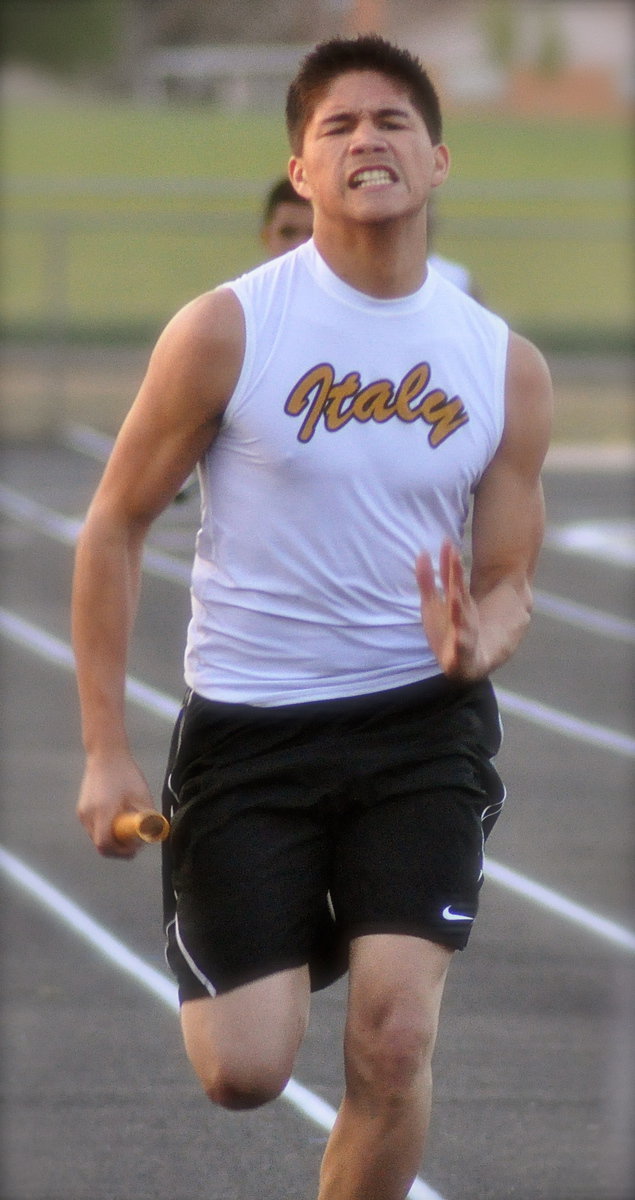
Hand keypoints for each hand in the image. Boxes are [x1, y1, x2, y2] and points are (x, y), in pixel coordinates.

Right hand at [77, 752, 154, 858]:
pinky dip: (105, 830)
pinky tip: (116, 819)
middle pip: (100, 845)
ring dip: (111, 839)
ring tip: (126, 828)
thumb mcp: (142, 796)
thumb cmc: (126, 774)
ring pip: (96, 837)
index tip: (135, 847)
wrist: (105, 755)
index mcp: (103, 812)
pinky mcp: (81, 810)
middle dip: (118, 848)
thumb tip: (155, 834)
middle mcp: (88, 816)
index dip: (121, 851)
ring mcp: (82, 813)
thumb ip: (148, 817)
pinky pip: (93, 828)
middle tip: (134, 841)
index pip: (105, 844)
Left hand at [415, 540, 484, 679]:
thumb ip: (428, 580)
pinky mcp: (462, 654)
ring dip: (459, 611)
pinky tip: (457, 643)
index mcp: (455, 602)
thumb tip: (421, 552)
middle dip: (456, 578)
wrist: (464, 663)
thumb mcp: (433, 604)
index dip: (449, 562)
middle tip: (455, 559)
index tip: (447, 542)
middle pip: (458, 594)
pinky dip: (460, 648)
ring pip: (462, 621)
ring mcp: (463, 633)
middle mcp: (461, 615)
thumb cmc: (447, 629)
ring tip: (454, 599)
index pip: (453, 579)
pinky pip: (462, 651)